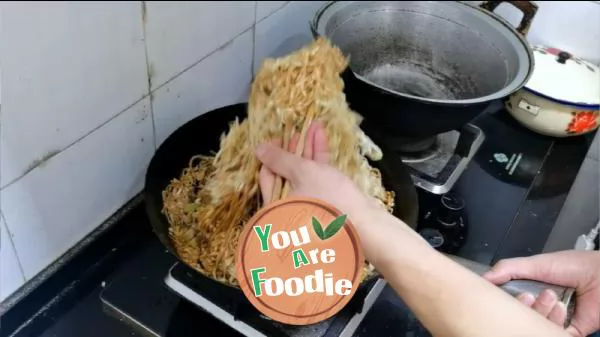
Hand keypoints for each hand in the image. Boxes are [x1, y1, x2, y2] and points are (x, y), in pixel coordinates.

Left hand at [255, 122, 378, 221]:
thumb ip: (280, 159)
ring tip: (313, 125)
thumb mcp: (302, 172)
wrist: (362, 223)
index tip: (280, 136)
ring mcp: (308, 202)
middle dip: (294, 147)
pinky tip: (321, 136)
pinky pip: (317, 175)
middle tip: (297, 129)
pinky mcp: (325, 199)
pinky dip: (318, 157)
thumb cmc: (327, 197)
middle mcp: (289, 205)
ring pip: (304, 171)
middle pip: (286, 171)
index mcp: (276, 204)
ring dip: (308, 147)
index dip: (272, 153)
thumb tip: (259, 148)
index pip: (267, 173)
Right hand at [484, 250, 599, 336]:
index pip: (508, 300)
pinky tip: (560, 308)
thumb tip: (485, 278)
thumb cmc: (573, 266)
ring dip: (541, 312)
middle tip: (529, 296)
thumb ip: (508, 268)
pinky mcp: (568, 331)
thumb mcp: (536, 263)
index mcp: (529, 290)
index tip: (500, 292)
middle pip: (519, 315)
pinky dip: (553, 323)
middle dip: (522, 306)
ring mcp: (553, 320)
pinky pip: (553, 334)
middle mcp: (540, 307)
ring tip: (552, 297)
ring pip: (533, 326)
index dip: (503, 299)